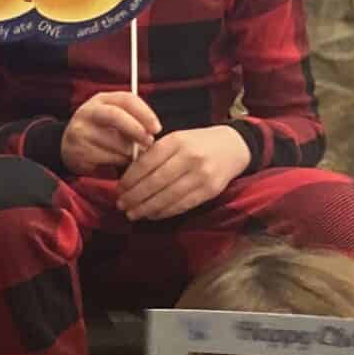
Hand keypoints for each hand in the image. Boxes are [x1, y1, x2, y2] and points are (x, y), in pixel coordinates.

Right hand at [61, 90, 158, 178]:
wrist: (68, 146)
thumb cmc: (101, 132)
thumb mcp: (115, 120)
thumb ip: (133, 122)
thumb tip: (150, 138)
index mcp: (102, 100)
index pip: (126, 99)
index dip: (144, 113)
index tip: (157, 128)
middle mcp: (88, 111)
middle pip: (115, 115)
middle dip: (136, 129)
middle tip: (149, 142)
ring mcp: (80, 130)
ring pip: (113, 141)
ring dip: (128, 151)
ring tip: (132, 155)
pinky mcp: (78, 149)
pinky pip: (106, 157)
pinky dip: (117, 161)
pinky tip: (117, 160)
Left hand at [118, 125, 249, 223]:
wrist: (234, 146)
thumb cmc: (198, 143)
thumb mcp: (176, 139)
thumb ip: (155, 154)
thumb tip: (128, 176)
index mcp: (176, 141)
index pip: (146, 163)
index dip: (130, 179)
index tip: (119, 189)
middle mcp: (189, 157)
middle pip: (155, 182)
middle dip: (134, 196)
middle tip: (121, 205)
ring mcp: (201, 175)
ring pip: (167, 197)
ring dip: (146, 208)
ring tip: (133, 214)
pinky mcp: (210, 190)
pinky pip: (182, 205)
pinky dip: (164, 212)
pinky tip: (152, 215)